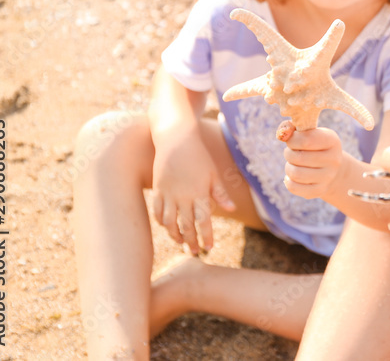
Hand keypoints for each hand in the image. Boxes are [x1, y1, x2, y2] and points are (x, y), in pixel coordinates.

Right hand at [151, 132, 235, 254]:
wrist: (176, 139)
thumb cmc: (199, 156)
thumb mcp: (213, 173)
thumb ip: (220, 193)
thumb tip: (232, 209)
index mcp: (199, 193)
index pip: (204, 221)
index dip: (206, 236)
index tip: (209, 247)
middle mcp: (183, 196)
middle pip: (186, 226)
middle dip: (191, 241)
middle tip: (195, 251)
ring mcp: (168, 194)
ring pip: (169, 223)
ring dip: (175, 235)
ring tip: (181, 243)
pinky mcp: (157, 189)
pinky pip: (157, 212)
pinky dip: (161, 223)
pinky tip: (167, 228)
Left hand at [279, 120, 345, 199]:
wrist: (333, 169)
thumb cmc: (316, 146)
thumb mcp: (310, 133)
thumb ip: (294, 128)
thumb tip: (282, 132)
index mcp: (332, 141)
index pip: (306, 140)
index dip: (292, 140)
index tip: (292, 140)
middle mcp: (334, 160)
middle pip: (299, 157)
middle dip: (289, 153)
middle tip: (292, 152)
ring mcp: (328, 177)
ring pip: (295, 173)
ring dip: (289, 167)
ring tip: (293, 164)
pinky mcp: (320, 190)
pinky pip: (294, 187)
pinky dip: (288, 181)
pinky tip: (292, 176)